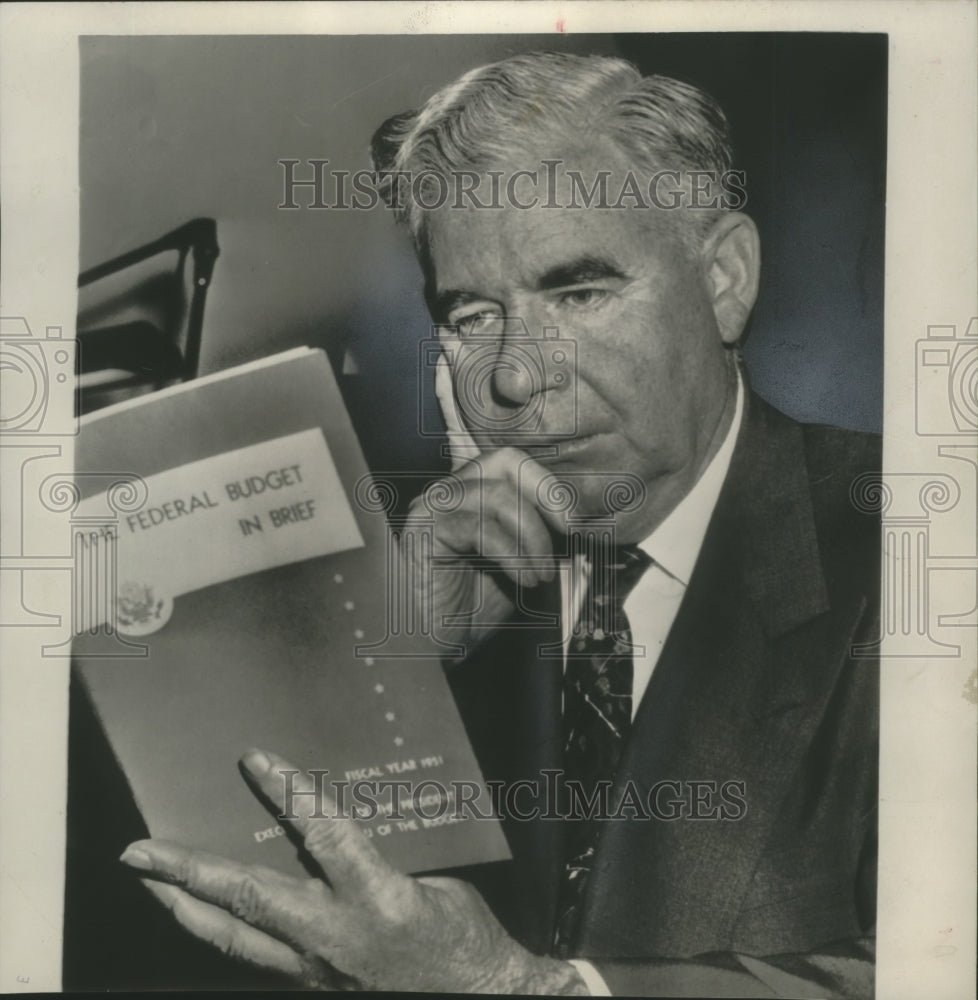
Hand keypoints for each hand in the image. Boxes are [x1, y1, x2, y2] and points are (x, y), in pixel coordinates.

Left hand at [120, 748, 586, 993]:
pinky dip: (220, 932)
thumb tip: (330, 822)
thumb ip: (376, 852)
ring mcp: (317, 968)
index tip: (254, 760)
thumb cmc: (463, 937)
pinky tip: (201, 915)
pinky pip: (252, 957)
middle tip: (140, 851)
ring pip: (235, 938)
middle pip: (249, 898)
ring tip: (151, 881)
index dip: (288, 793)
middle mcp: (337, 933)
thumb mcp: (430, 879)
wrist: (480, 999)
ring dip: (187, 907)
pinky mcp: (311, 986)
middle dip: (189, 872)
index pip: (324, 833)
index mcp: (378, 895)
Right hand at [400, 448, 564, 651]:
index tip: (574, 523)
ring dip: (533, 536)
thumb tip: (578, 520)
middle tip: (569, 531)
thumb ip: (542, 534)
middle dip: (546, 494)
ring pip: (498, 495)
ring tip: (543, 573)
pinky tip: (525, 580)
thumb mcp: (524, 562)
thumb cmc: (478, 605)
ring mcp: (433, 506)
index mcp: (471, 490)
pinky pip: (480, 528)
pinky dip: (512, 554)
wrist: (444, 645)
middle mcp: (450, 490)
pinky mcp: (424, 529)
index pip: (513, 462)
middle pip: (505, 461)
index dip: (548, 485)